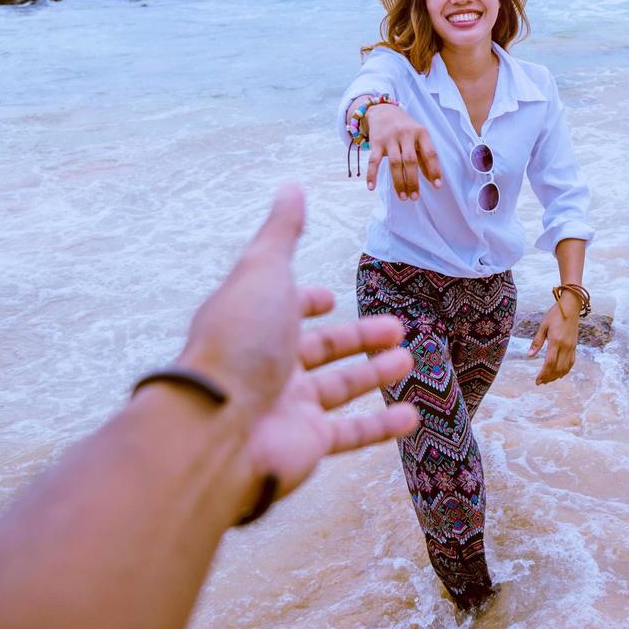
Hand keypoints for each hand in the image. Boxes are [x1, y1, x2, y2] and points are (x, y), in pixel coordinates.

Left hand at [176, 184, 420, 501]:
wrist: (216, 429)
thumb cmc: (237, 342)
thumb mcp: (263, 272)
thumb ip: (282, 233)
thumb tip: (290, 186)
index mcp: (253, 324)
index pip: (283, 309)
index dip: (305, 301)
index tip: (328, 298)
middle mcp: (268, 366)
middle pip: (320, 349)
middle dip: (356, 337)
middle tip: (396, 327)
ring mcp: (287, 408)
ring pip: (340, 388)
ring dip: (374, 373)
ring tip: (408, 359)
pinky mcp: (307, 443)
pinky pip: (351, 433)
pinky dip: (382, 425)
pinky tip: (412, 416)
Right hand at [364, 103, 442, 200]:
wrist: (383, 111)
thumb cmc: (407, 129)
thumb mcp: (419, 137)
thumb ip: (425, 157)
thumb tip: (434, 180)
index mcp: (421, 133)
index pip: (430, 153)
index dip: (434, 170)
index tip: (437, 186)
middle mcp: (406, 134)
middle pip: (410, 161)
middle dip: (413, 181)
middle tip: (415, 197)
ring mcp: (390, 138)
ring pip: (394, 163)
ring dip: (398, 182)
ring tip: (403, 197)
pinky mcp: (376, 142)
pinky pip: (373, 160)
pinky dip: (372, 174)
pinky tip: (371, 187)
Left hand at [526, 294, 580, 384]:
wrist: (571, 307)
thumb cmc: (555, 314)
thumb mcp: (543, 326)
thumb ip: (537, 341)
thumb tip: (529, 355)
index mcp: (556, 341)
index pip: (549, 363)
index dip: (543, 374)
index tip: (537, 380)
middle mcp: (565, 346)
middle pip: (557, 368)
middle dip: (548, 377)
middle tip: (540, 382)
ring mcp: (571, 347)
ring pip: (565, 368)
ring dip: (556, 376)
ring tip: (547, 380)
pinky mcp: (574, 346)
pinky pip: (571, 362)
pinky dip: (565, 370)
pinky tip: (559, 374)